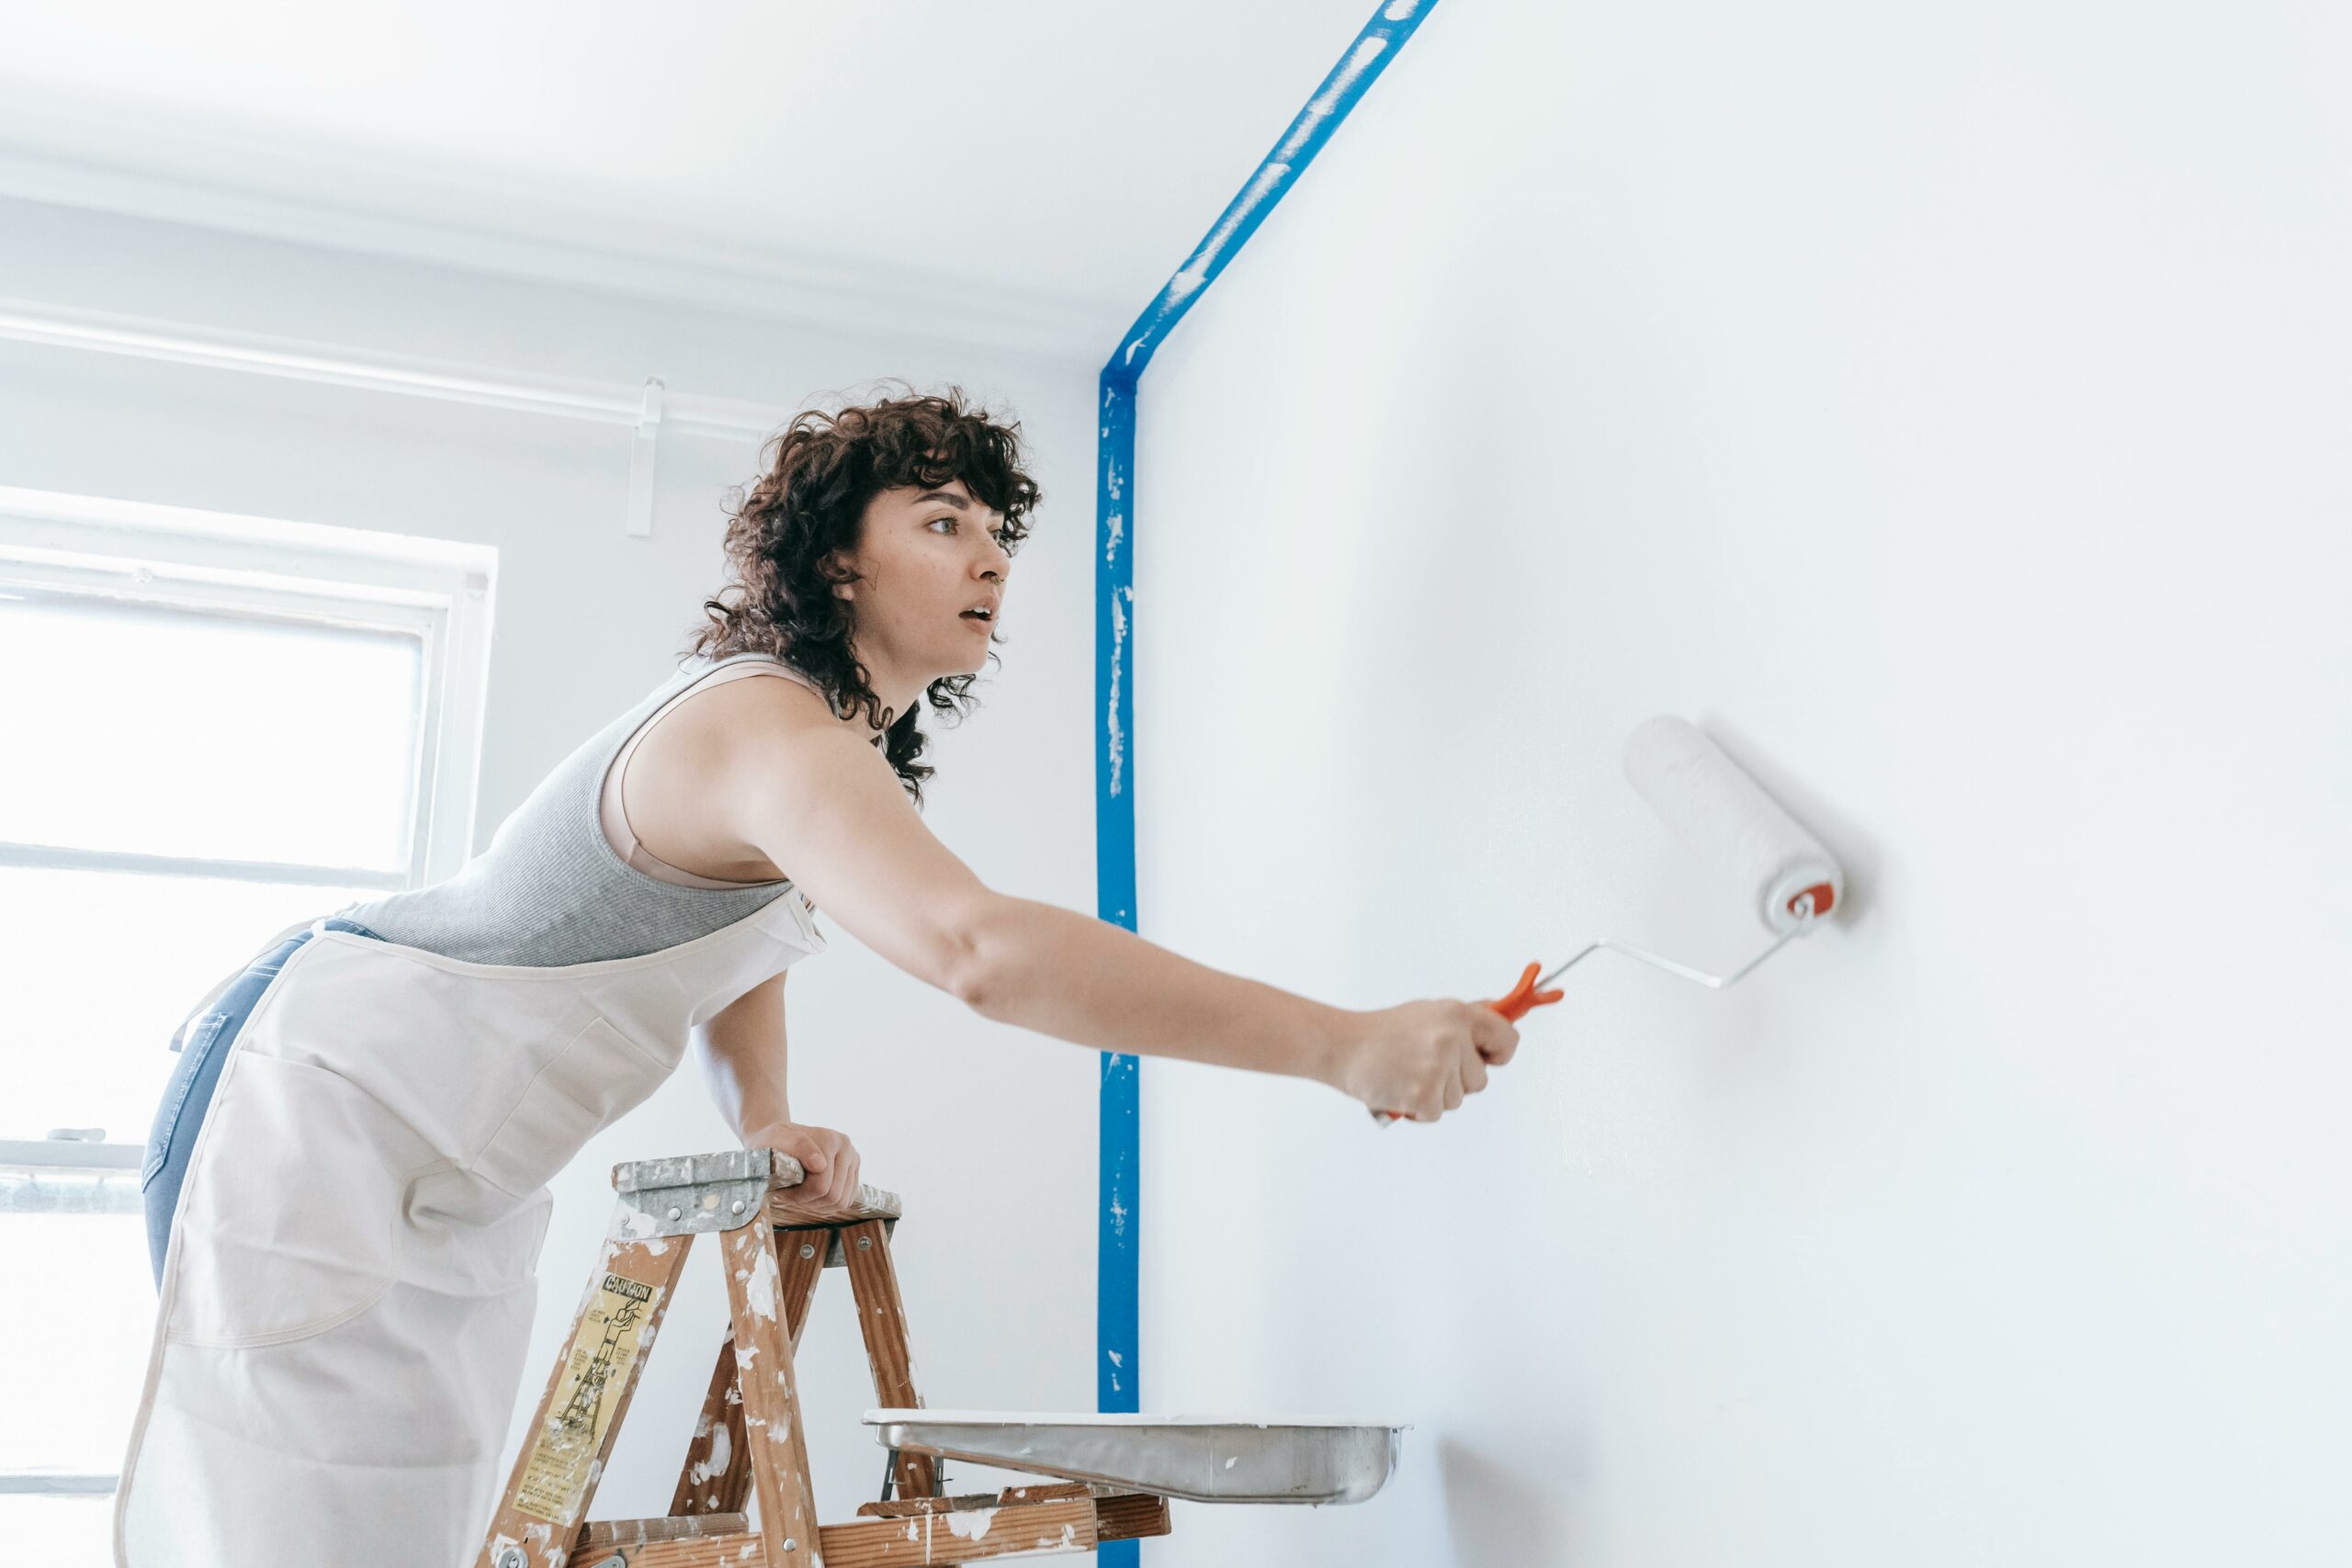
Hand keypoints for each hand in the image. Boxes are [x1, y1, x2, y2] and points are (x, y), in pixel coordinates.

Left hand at [743, 1120, 862, 1207]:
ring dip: (818, 1205)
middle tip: (790, 1196)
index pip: (821, 1185)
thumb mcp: (775, 1138)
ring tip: (800, 1196)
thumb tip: (820, 1165)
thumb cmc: (774, 1141)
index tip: (780, 1193)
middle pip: (833, 1196)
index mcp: (829, 1139)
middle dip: (808, 1202)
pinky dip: (827, 1205)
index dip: (798, 1196)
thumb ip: (797, 1146)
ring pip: (841, 1201)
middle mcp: (846, 1147)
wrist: (781, 1137)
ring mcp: (852, 1159)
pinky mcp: (853, 1171)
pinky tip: (811, 1195)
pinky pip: (846, 1201)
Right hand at [1332, 1000, 1518, 1122]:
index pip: (1507, 1039)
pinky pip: (1436, 1114)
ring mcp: (1438, 1066)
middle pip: (1480, 1080)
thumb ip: (1464, 1021)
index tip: (1486, 1059)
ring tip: (1406, 1074)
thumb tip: (1504, 1016)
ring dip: (1434, 1095)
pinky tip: (1398, 1089)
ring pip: (1458, 1099)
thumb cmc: (1383, 1032)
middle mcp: (1452, 1037)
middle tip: (1421, 1065)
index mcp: (1458, 1014)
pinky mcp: (1424, 1094)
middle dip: (1456, 1080)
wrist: (1340, 1045)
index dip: (1498, 1054)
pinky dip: (1418, 1109)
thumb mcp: (1428, 1013)